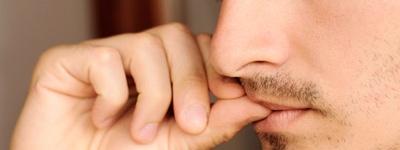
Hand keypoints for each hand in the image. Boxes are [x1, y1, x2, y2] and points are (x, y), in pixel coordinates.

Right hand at [11, 23, 269, 149]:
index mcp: (160, 70)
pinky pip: (104, 58)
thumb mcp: (178, 143)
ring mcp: (100, 54)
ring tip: (142, 132)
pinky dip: (112, 95)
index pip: (197, 45)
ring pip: (145, 45)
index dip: (215, 66)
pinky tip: (102, 118)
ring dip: (154, 95)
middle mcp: (132, 57)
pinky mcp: (66, 59)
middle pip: (175, 36)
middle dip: (190, 81)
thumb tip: (259, 103)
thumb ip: (216, 122)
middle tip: (190, 124)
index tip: (230, 97)